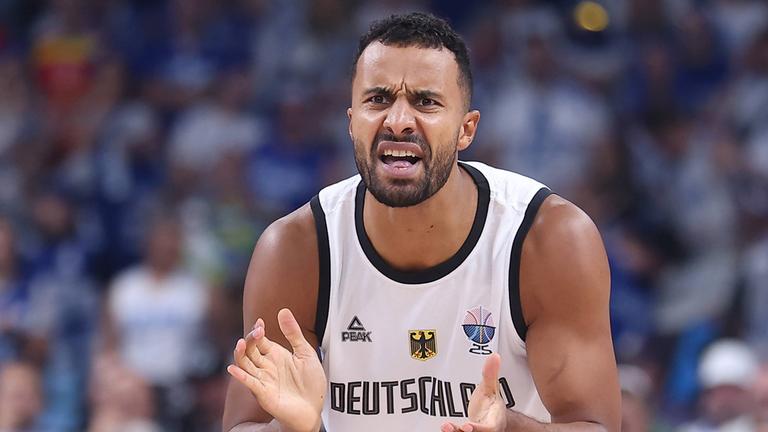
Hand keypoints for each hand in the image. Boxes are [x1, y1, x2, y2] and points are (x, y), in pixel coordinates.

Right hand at [227, 308, 326, 431]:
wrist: (315, 408)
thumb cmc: (310, 383)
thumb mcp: (306, 353)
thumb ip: (294, 333)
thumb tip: (283, 310)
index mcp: (275, 355)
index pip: (259, 340)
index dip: (257, 330)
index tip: (260, 322)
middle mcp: (266, 366)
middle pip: (250, 350)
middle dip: (250, 340)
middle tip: (257, 332)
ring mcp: (263, 379)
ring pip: (245, 364)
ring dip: (240, 355)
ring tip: (240, 344)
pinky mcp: (264, 394)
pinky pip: (249, 383)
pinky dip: (241, 376)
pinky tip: (234, 369)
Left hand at [441, 353, 507, 431]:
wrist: (492, 415)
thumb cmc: (491, 403)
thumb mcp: (492, 388)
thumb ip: (491, 374)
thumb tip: (495, 356)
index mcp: (494, 421)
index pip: (489, 428)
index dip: (478, 428)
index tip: (467, 426)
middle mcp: (486, 430)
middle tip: (451, 427)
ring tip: (445, 427)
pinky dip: (452, 431)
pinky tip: (444, 427)